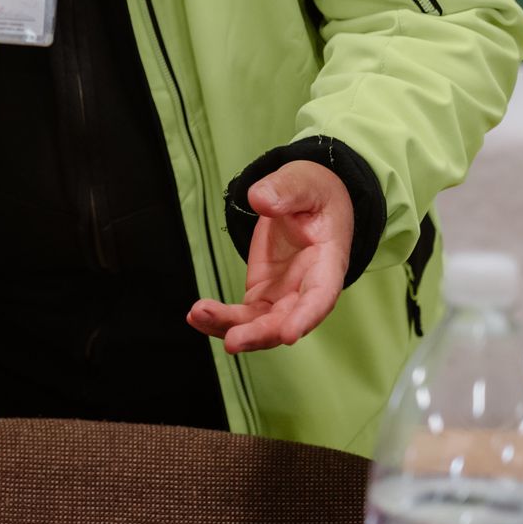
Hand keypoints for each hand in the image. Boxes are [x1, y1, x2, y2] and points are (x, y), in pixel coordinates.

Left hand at [187, 160, 352, 352]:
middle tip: (231, 341)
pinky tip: (196, 316)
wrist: (306, 200)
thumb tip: (259, 200)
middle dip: (260, 334)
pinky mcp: (262, 293)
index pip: (320, 295)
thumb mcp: (305, 182)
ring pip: (260, 323)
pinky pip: (242, 315)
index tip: (288, 335)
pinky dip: (220, 319)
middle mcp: (307, 287)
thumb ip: (285, 190)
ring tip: (197, 316)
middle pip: (286, 320)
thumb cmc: (314, 193)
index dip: (306, 317)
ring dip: (230, 327)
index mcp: (327, 261)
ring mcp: (283, 294)